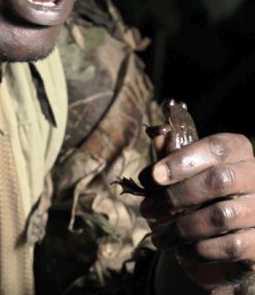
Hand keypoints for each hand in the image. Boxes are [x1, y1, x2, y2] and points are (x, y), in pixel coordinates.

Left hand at [140, 133, 254, 291]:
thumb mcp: (182, 169)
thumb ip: (171, 152)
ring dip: (181, 228)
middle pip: (220, 180)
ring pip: (221, 216)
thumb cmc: (197, 193)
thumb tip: (157, 135)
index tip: (153, 176)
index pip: (215, 148)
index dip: (182, 160)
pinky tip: (179, 250)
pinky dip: (199, 250)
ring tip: (157, 235)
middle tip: (146, 208)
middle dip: (176, 195)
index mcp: (237, 150)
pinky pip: (230, 246)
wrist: (221, 237)